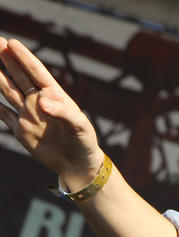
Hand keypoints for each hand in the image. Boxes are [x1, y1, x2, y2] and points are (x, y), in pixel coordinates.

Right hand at [0, 38, 101, 185]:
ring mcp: (28, 114)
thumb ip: (63, 112)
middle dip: (7, 59)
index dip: (24, 58)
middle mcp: (38, 102)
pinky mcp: (20, 129)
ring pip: (8, 90)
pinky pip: (3, 113)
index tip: (12, 43)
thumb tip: (41, 99)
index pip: (37, 73)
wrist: (78, 165)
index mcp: (55, 97)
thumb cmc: (84, 142)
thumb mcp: (79, 127)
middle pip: (19, 76)